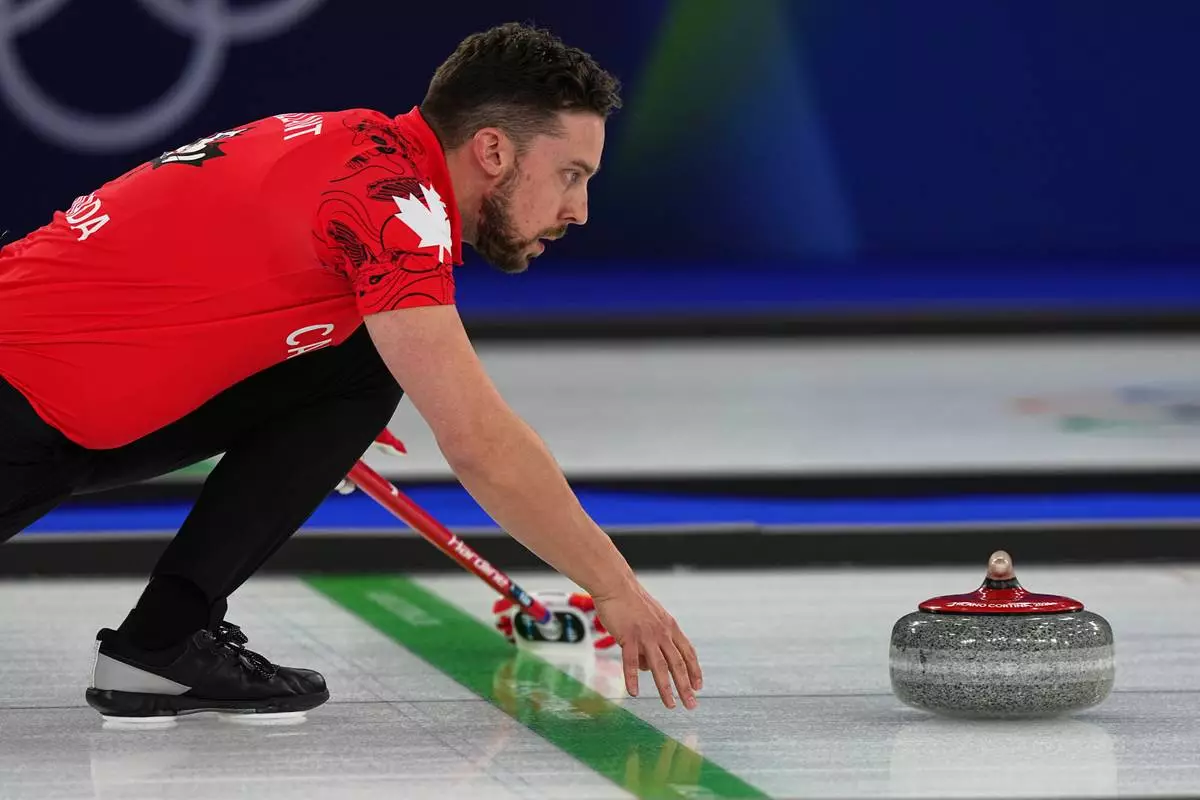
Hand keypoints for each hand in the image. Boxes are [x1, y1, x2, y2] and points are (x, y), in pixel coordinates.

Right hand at [593, 582, 702, 709]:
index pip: (687, 652)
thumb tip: (646, 667)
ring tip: (670, 704)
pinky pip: (631, 662)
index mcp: (669, 627)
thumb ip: (652, 642)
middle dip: (686, 686)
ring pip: (659, 667)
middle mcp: (662, 632)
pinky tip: (634, 693)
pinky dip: (632, 679)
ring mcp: (646, 635)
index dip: (694, 670)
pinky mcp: (628, 637)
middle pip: (677, 664)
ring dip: (666, 688)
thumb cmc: (630, 601)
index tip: (699, 686)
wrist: (616, 585)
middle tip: (691, 704)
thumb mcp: (650, 619)